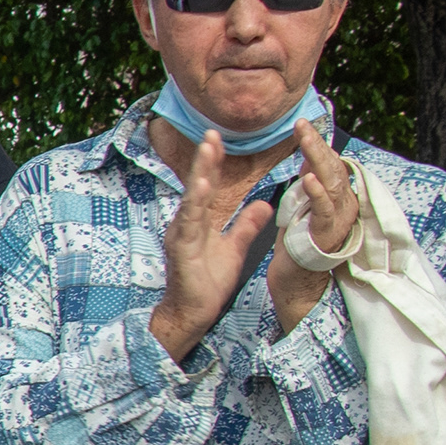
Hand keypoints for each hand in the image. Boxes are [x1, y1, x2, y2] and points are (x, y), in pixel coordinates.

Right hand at [148, 140, 276, 363]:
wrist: (192, 313)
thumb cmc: (207, 283)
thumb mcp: (235, 249)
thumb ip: (246, 226)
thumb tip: (264, 205)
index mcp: (200, 222)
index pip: (208, 186)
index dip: (214, 163)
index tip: (219, 138)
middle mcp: (187, 223)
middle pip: (198, 184)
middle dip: (205, 157)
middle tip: (211, 131)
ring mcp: (182, 234)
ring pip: (192, 197)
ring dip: (199, 171)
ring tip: (208, 148)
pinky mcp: (181, 248)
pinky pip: (189, 221)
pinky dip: (195, 202)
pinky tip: (201, 184)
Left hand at [266, 123, 360, 335]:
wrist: (296, 280)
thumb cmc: (299, 244)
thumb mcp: (303, 205)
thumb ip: (310, 182)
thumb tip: (312, 155)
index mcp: (337, 197)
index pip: (329, 163)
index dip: (317, 143)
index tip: (303, 124)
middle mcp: (344, 205)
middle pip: (332, 168)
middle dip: (317, 144)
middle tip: (302, 124)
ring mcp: (338, 220)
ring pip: (331, 183)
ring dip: (317, 159)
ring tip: (305, 139)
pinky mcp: (327, 235)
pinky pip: (323, 210)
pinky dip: (317, 193)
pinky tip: (308, 178)